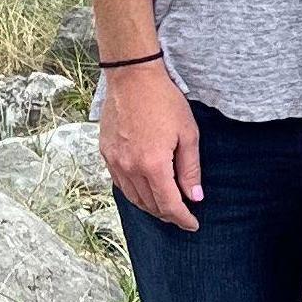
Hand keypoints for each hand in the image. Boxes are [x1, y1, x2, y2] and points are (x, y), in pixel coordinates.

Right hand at [99, 57, 202, 228]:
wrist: (132, 77)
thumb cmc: (164, 101)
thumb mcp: (187, 133)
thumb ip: (190, 169)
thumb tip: (195, 196)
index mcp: (153, 165)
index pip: (169, 204)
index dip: (183, 218)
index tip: (193, 224)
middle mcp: (130, 168)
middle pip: (150, 205)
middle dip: (168, 214)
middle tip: (182, 215)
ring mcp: (115, 162)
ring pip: (133, 197)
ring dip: (150, 206)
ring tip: (165, 206)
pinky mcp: (106, 154)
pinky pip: (120, 183)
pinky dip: (134, 192)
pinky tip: (145, 189)